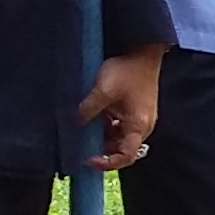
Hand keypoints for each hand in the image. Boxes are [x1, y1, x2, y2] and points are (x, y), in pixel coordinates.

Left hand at [78, 45, 164, 171]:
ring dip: (100, 136)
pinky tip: (92, 116)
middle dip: (100, 149)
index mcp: (139, 126)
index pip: (125, 156)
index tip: (88, 159)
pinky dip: (103, 126)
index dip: (107, 163)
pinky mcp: (131, 111)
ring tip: (84, 127)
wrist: (142, 51)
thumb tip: (73, 124)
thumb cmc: (128, 71)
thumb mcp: (103, 91)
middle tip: (80, 143)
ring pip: (116, 138)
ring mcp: (136, 119)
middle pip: (120, 149)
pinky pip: (116, 127)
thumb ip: (87, 110)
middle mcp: (141, 127)